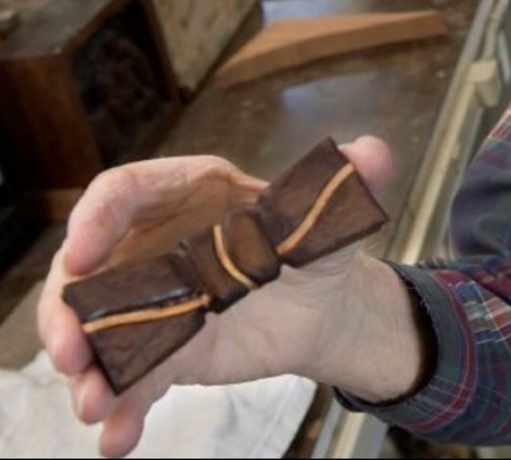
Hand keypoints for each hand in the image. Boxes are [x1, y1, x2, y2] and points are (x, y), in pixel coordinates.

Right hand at [37, 135, 416, 457]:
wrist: (327, 304)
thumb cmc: (319, 243)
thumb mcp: (336, 212)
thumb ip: (353, 180)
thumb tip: (370, 151)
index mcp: (193, 190)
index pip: (129, 190)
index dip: (97, 215)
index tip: (83, 250)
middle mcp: (159, 240)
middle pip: (92, 265)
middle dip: (69, 308)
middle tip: (71, 349)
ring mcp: (155, 297)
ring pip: (97, 326)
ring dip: (84, 366)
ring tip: (94, 403)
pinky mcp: (165, 348)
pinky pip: (132, 377)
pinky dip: (122, 408)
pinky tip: (119, 439)